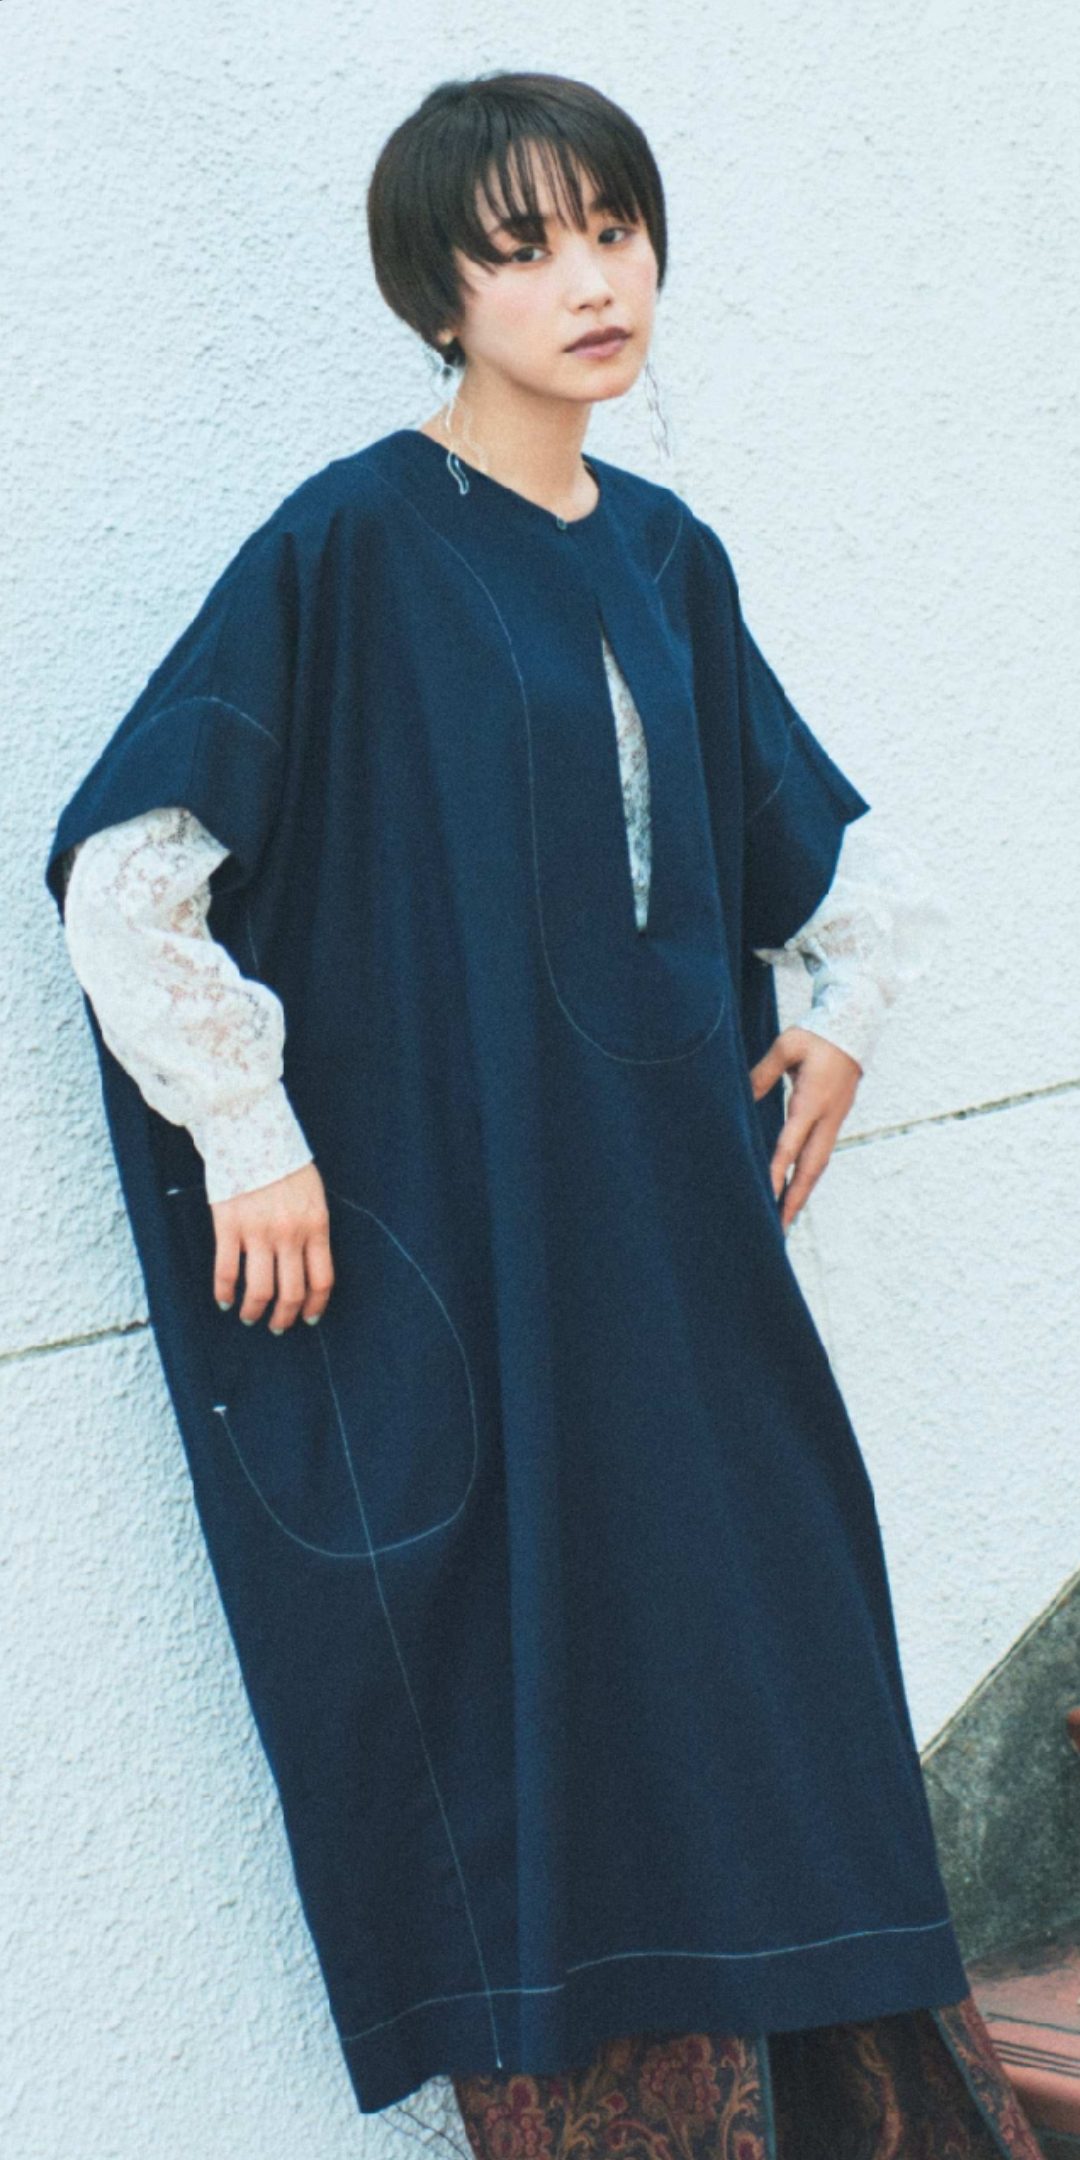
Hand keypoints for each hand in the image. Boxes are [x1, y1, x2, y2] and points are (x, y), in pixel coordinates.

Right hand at [209, 1160, 334, 1331]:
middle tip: (278, 1326)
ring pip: (259, 1290)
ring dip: (255, 1311)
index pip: (321, 1280)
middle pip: (291, 1293)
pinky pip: (226, 1271)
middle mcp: (289, 1234)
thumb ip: (314, 1228)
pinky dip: (224, 1293)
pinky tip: (224, 1300)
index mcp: (316, 1226)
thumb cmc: (284, 1163)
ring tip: (250, 1317)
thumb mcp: (313, 1194)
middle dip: (285, 1317)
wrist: (249, 1132)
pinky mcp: (228, 1226)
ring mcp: (258, 1232)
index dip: (315, 1306)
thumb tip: (310, 1263)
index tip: (308, 1318)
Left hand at [748, 1027, 862, 1233]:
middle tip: (779, 1229)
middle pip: (811, 1168)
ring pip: (818, 1166)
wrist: (855, 1029)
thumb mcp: (787, 1046)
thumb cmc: (816, 1036)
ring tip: (786, 1220)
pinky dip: (808, 1177)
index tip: (765, 1196)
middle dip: (795, 1199)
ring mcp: (834, 1121)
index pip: (791, 1144)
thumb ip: (763, 1073)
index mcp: (813, 1100)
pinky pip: (820, 1156)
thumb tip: (740, 1095)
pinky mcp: (835, 1121)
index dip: (777, 1172)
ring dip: (802, 1193)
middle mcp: (827, 1117)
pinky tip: (797, 1191)